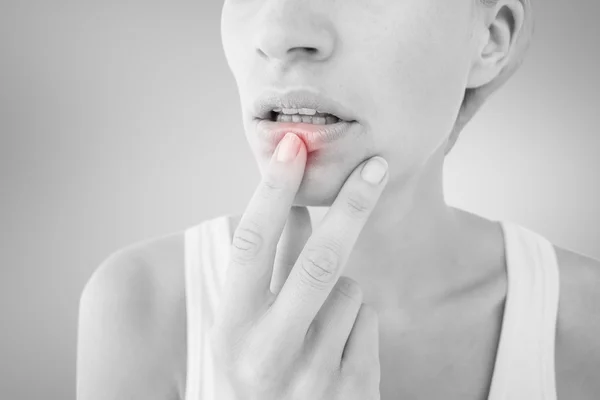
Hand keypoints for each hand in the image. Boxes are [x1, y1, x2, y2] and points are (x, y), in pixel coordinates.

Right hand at [209, 132, 388, 399]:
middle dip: (351, 205)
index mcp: (232, 329)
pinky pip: (367, 319)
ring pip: (351, 290)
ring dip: (341, 293)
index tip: (293, 145)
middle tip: (377, 164)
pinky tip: (334, 352)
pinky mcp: (354, 390)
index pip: (252, 246)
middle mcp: (269, 354)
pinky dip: (355, 322)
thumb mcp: (248, 321)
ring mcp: (315, 378)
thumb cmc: (261, 366)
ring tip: (316, 329)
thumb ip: (269, 266)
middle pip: (320, 261)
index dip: (272, 190)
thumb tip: (293, 204)